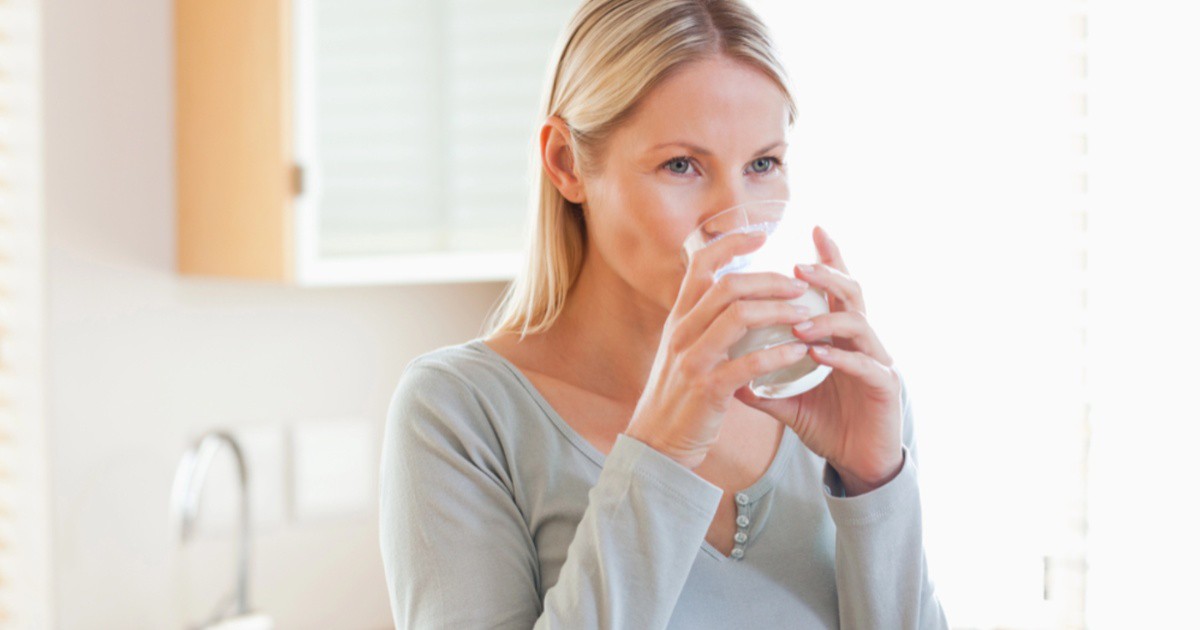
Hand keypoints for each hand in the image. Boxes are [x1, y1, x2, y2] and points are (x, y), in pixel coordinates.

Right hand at [624, 230, 814, 469]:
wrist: (656, 443)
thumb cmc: (678, 396)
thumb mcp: (681, 351)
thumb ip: (701, 323)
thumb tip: (728, 297)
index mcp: (678, 319)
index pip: (699, 265)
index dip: (729, 245)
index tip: (760, 235)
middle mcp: (681, 332)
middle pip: (727, 286)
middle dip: (769, 279)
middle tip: (800, 283)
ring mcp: (692, 360)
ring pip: (738, 317)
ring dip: (778, 310)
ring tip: (807, 313)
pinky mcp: (707, 389)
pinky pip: (748, 363)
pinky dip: (778, 354)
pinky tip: (799, 351)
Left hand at [734, 225, 903, 495]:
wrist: (858, 465)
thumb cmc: (828, 426)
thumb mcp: (788, 402)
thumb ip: (761, 385)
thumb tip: (723, 372)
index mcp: (842, 337)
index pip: (836, 289)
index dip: (829, 258)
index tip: (812, 228)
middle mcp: (864, 342)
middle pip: (852, 293)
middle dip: (826, 275)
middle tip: (797, 266)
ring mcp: (878, 361)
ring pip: (859, 324)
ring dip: (826, 318)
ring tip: (797, 321)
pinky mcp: (886, 387)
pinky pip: (864, 364)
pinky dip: (839, 356)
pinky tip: (816, 353)